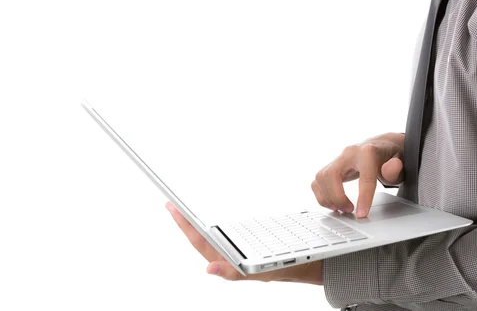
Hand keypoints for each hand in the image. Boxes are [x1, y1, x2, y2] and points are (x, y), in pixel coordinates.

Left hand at [166, 202, 322, 284]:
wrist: (307, 265)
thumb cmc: (283, 269)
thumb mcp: (261, 271)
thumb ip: (234, 272)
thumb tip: (209, 270)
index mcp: (227, 259)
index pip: (199, 240)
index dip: (183, 225)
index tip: (171, 208)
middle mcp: (228, 253)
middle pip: (200, 236)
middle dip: (184, 221)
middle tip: (170, 204)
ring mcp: (236, 247)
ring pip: (211, 234)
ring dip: (197, 221)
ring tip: (183, 208)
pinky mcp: (244, 241)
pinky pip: (225, 231)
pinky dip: (214, 223)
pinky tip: (210, 216)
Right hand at [311, 133, 403, 217]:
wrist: (383, 144)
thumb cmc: (392, 155)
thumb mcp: (402, 161)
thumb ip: (396, 168)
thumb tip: (391, 167)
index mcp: (368, 152)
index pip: (364, 176)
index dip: (363, 197)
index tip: (361, 214)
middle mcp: (349, 153)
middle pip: (331, 175)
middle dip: (337, 197)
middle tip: (349, 210)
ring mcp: (338, 158)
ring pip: (320, 178)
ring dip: (327, 197)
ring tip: (341, 208)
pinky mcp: (332, 165)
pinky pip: (318, 181)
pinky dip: (321, 195)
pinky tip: (332, 203)